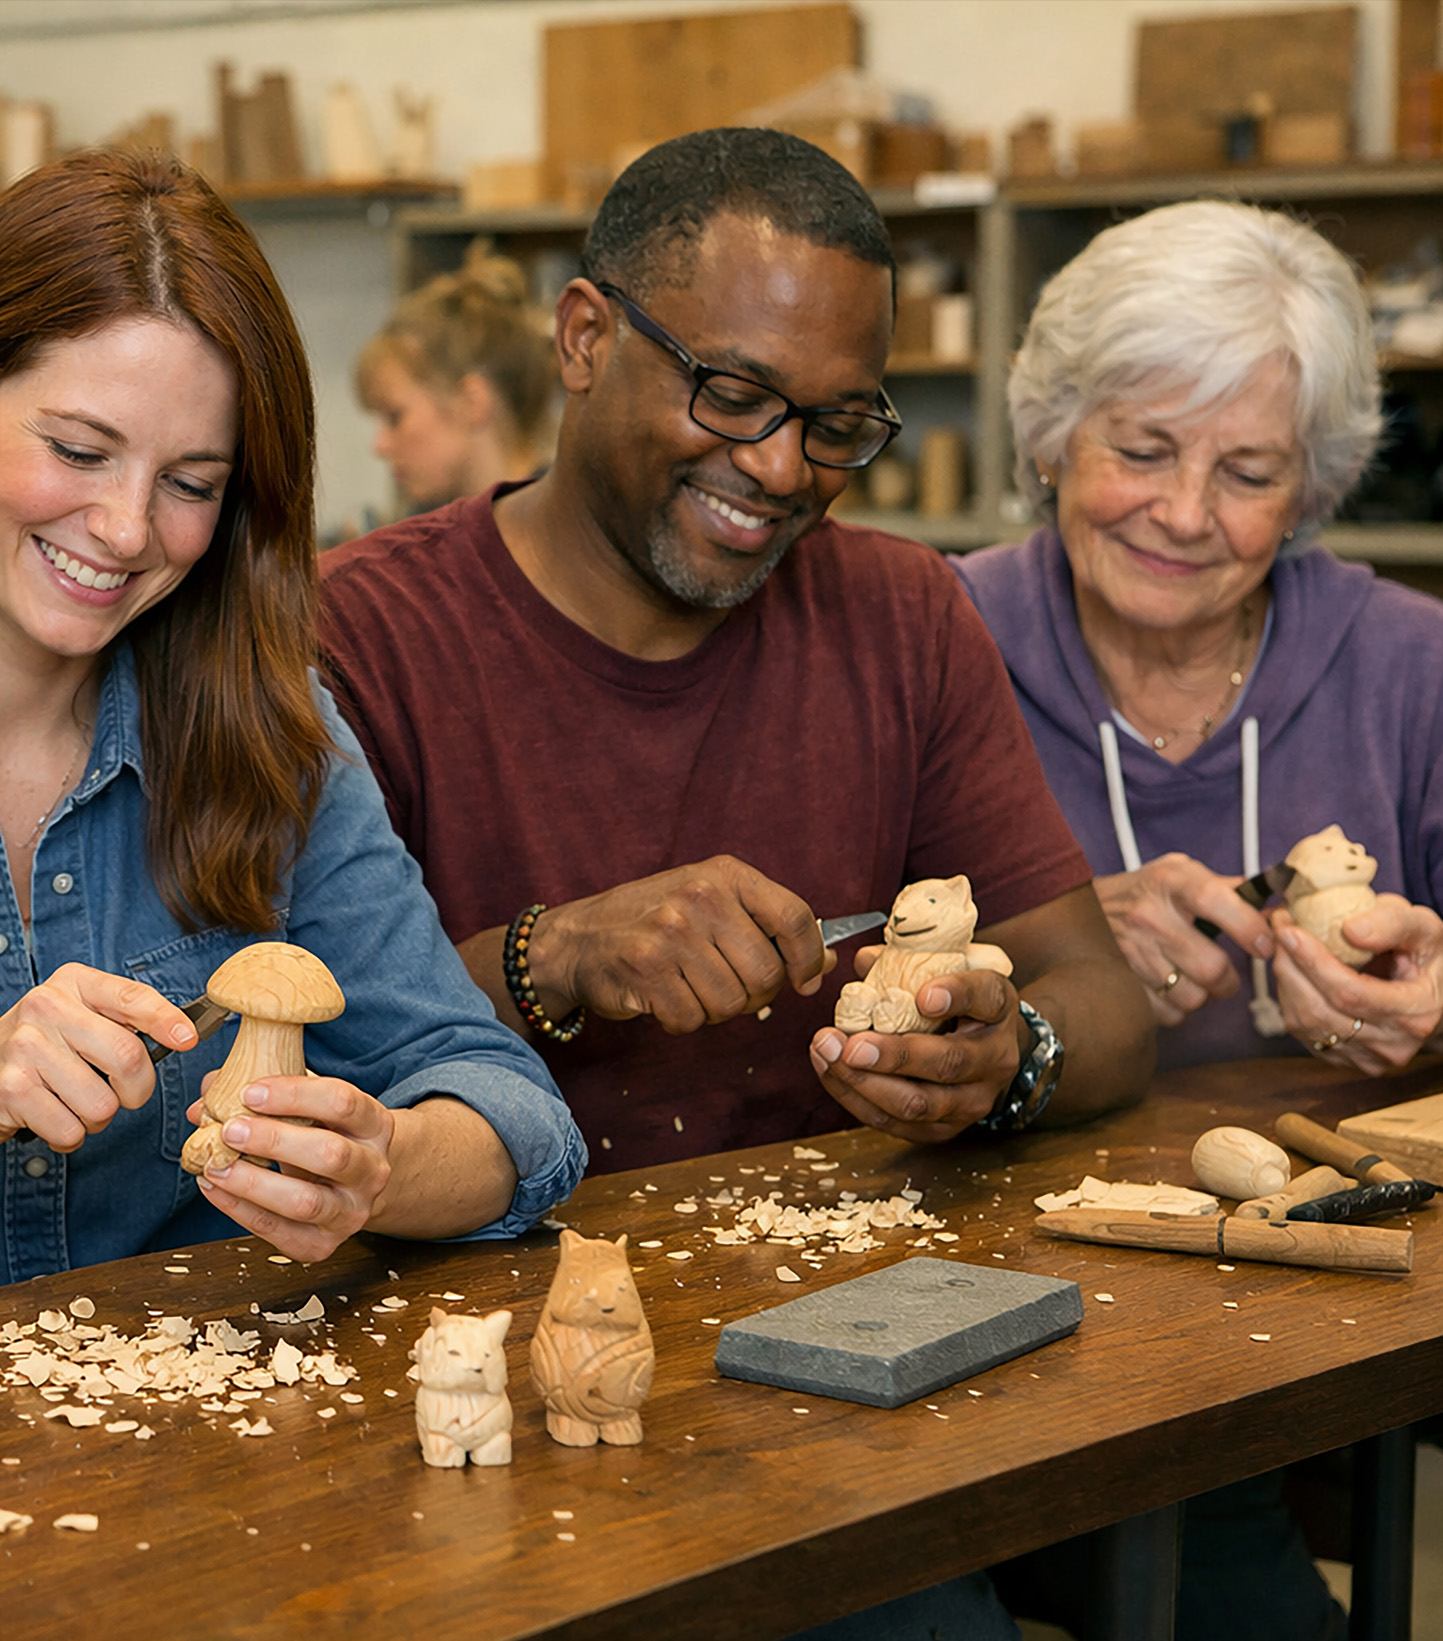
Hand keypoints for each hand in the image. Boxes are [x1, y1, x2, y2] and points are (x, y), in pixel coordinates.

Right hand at [0, 964, 197, 1149]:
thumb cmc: (49, 1042)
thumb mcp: (83, 1013)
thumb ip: (126, 1018)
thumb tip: (184, 1034)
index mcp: (74, 983)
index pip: (132, 997)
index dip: (165, 1019)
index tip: (187, 1039)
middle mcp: (46, 1008)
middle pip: (127, 1056)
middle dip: (137, 1089)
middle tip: (126, 1093)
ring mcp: (25, 1048)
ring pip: (101, 1103)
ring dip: (99, 1118)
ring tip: (77, 1102)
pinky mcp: (11, 1089)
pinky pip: (70, 1130)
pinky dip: (71, 1135)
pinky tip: (54, 1116)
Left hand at [192, 1075, 395, 1262]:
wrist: (355, 1186)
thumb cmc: (325, 1135)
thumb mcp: (312, 1106)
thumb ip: (266, 1095)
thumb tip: (208, 1093)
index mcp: (374, 1125)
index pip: (342, 1103)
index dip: (295, 1095)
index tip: (249, 1092)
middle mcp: (372, 1170)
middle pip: (331, 1155)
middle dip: (275, 1141)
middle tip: (230, 1131)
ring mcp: (352, 1211)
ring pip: (306, 1202)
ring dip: (254, 1184)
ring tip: (216, 1166)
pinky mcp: (324, 1244)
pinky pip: (280, 1231)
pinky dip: (241, 1210)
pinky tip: (215, 1188)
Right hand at [525, 855, 834, 1032]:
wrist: (579, 939)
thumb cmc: (654, 922)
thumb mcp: (713, 905)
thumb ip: (767, 927)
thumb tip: (828, 961)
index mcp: (725, 875)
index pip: (794, 918)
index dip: (809, 958)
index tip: (804, 981)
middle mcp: (700, 897)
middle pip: (766, 974)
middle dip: (753, 996)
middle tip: (726, 988)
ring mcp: (670, 931)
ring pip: (731, 1003)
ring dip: (713, 1010)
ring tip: (688, 987)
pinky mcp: (645, 968)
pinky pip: (691, 1019)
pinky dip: (681, 1020)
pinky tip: (663, 997)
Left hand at [809, 968, 1021, 1142]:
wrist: (988, 1051)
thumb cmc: (959, 1004)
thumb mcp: (949, 971)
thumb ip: (908, 962)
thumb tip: (864, 960)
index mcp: (998, 1007)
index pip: (985, 996)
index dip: (955, 994)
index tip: (923, 995)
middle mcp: (994, 1059)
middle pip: (947, 1064)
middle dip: (894, 1057)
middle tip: (852, 1044)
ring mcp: (971, 1101)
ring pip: (917, 1104)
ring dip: (864, 1082)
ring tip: (827, 1053)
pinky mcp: (944, 1130)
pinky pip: (895, 1123)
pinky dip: (855, 1098)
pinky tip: (830, 1070)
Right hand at [1094, 854, 1272, 1025]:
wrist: (1081, 909)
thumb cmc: (1144, 892)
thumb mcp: (1179, 873)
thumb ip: (1226, 887)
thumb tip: (1275, 906)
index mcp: (1170, 881)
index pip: (1215, 901)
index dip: (1248, 927)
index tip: (1264, 946)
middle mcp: (1149, 915)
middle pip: (1211, 967)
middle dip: (1228, 980)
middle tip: (1224, 975)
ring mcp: (1131, 951)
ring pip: (1192, 997)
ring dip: (1201, 996)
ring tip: (1191, 980)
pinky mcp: (1119, 982)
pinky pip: (1167, 1013)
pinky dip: (1175, 1008)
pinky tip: (1168, 989)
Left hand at [1271, 896, 1442, 1073]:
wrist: (1432, 991)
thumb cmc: (1426, 954)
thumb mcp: (1422, 928)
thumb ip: (1392, 924)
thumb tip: (1349, 930)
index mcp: (1416, 1013)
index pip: (1351, 994)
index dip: (1313, 962)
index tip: (1289, 930)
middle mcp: (1392, 1045)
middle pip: (1320, 1011)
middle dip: (1290, 966)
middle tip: (1278, 930)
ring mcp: (1367, 1058)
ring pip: (1304, 1024)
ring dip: (1284, 980)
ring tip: (1283, 947)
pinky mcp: (1346, 1060)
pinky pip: (1303, 1032)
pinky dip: (1289, 998)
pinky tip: (1293, 972)